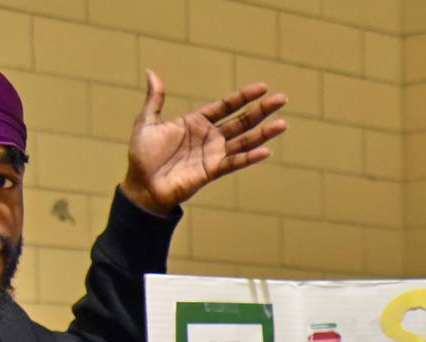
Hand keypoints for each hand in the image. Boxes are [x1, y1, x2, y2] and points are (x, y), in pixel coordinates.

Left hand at [121, 71, 286, 214]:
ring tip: (282, 124)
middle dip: (262, 110)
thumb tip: (152, 72)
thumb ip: (155, 99)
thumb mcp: (146, 122)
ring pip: (244, 141)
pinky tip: (266, 151)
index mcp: (196, 122)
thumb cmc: (143, 156)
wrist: (142, 185)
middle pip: (242, 121)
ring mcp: (213, 154)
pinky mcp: (212, 171)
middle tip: (282, 99)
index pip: (226, 106)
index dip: (243, 97)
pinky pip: (234, 162)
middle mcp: (210, 137)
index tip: (262, 87)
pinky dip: (250, 157)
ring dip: (263, 133)